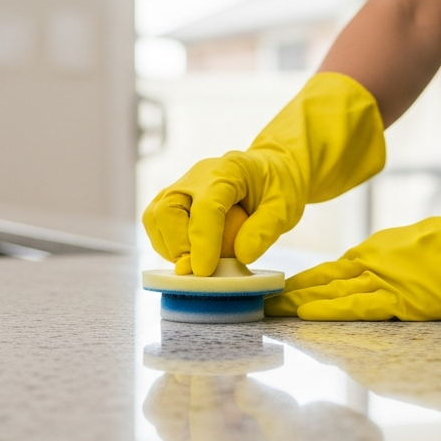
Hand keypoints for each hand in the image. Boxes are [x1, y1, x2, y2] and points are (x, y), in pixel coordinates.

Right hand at [142, 150, 304, 277]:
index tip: (203, 271)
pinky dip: (166, 245)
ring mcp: (181, 186)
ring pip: (154, 216)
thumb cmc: (278, 186)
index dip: (202, 242)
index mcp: (227, 171)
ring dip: (168, 247)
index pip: (206, 207)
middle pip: (167, 209)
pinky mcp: (173, 200)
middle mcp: (196, 176)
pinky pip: (156, 223)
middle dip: (177, 245)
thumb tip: (242, 255)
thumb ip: (266, 230)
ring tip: (194, 264)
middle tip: (199, 270)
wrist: (269, 170)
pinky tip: (189, 256)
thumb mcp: (286, 206)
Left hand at [265, 215, 440, 320]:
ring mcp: (386, 280)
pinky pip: (358, 305)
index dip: (301, 283)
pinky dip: (329, 309)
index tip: (276, 292)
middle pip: (321, 281)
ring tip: (268, 310)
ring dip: (297, 304)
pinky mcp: (403, 298)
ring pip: (331, 292)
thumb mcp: (413, 247)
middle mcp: (373, 264)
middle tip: (256, 301)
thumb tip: (370, 272)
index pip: (330, 271)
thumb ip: (388, 260)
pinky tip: (305, 313)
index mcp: (376, 252)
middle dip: (288, 294)